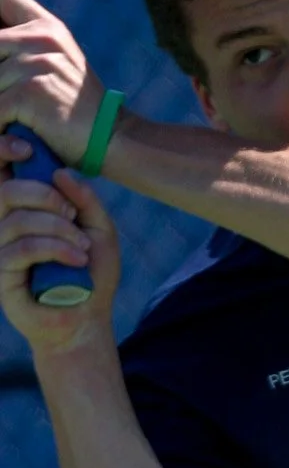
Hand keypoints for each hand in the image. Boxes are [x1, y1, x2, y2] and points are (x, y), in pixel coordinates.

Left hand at [0, 0, 104, 162]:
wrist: (111, 137)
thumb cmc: (78, 106)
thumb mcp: (58, 60)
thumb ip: (28, 42)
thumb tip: (0, 39)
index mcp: (45, 26)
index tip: (2, 44)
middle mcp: (39, 37)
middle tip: (10, 95)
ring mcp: (33, 63)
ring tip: (14, 116)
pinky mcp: (28, 92)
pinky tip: (13, 133)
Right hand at [0, 159, 119, 356]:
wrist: (88, 319)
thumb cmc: (92, 274)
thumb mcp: (99, 231)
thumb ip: (85, 199)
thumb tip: (61, 173)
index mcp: (24, 209)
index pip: (2, 174)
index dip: (3, 152)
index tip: (28, 148)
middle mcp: (6, 225)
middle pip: (5, 190)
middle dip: (43, 195)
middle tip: (72, 214)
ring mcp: (1, 249)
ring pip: (16, 220)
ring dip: (57, 228)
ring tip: (83, 248)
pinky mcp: (2, 274)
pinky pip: (21, 249)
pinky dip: (54, 249)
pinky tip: (77, 260)